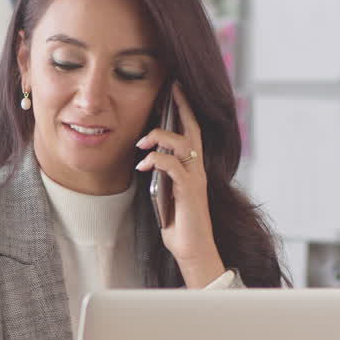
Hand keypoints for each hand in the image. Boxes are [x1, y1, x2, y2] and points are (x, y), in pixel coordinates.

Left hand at [134, 83, 225, 287]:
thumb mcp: (165, 193)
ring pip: (183, 143)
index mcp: (192, 167)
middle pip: (193, 129)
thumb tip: (147, 159)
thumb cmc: (179, 224)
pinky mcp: (190, 191)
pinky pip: (173, 166)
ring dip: (159, 137)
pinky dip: (156, 160)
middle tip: (170, 88)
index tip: (174, 90)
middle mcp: (197, 169)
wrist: (193, 250)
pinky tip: (143, 164)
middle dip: (181, 106)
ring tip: (141, 143)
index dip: (184, 109)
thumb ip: (161, 175)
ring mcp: (195, 179)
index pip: (191, 131)